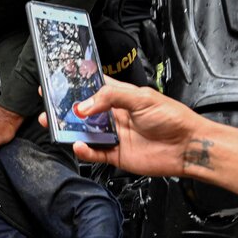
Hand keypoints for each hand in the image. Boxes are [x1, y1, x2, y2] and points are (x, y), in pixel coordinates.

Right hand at [38, 77, 206, 176]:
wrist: (187, 146)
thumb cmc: (173, 118)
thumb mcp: (141, 98)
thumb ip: (110, 98)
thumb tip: (85, 105)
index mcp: (120, 97)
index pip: (92, 88)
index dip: (75, 86)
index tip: (58, 83)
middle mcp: (115, 116)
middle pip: (83, 112)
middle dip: (65, 110)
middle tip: (50, 108)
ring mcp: (114, 135)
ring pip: (85, 133)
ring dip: (69, 131)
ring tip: (56, 126)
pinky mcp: (116, 154)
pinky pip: (94, 153)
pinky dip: (84, 150)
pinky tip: (78, 145)